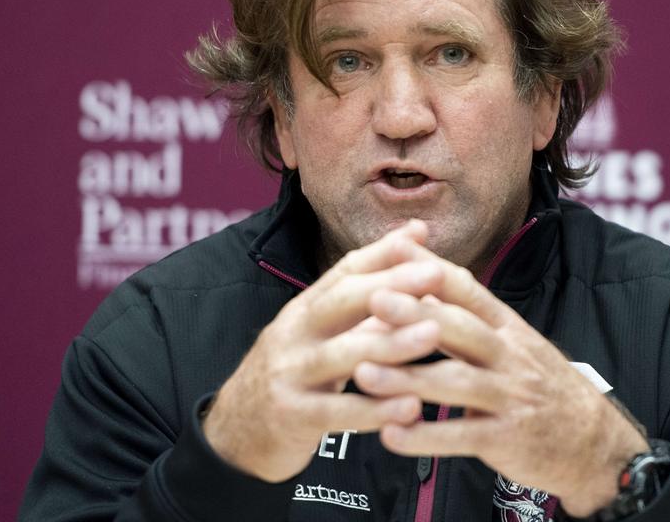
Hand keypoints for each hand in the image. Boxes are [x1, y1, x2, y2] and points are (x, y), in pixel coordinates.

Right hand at [203, 220, 447, 481]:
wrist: (234, 431)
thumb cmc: (295, 374)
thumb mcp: (322, 332)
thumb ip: (367, 297)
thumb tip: (413, 242)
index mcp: (305, 309)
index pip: (343, 271)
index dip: (383, 253)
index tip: (423, 238)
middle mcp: (294, 333)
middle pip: (341, 301)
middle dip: (391, 285)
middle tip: (436, 275)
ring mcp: (289, 374)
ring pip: (342, 354)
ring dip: (390, 343)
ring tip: (434, 334)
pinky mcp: (291, 417)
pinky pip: (337, 412)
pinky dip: (375, 410)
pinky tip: (412, 408)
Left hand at [352, 257, 649, 515]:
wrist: (595, 442)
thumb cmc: (541, 387)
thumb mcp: (514, 344)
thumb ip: (469, 320)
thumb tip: (421, 284)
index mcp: (509, 328)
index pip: (470, 291)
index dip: (431, 271)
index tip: (392, 253)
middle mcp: (511, 357)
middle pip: (461, 329)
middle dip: (416, 314)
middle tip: (373, 301)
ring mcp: (511, 398)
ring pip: (456, 382)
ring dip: (406, 379)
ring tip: (362, 375)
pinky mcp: (507, 439)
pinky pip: (462, 436)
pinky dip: (425, 437)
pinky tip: (391, 435)